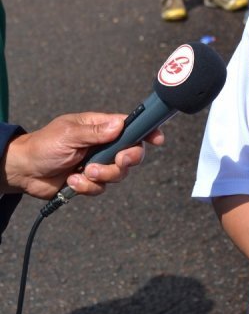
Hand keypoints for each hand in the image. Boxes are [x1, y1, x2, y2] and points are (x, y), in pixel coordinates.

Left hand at [0, 113, 163, 199]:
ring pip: (118, 174)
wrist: (25, 171)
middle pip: (131, 154)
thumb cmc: (44, 145)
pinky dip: (87, 187)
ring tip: (83, 172)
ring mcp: (98, 163)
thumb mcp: (69, 134)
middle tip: (116, 161)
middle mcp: (103, 145)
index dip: (147, 131)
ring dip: (102, 175)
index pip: (130, 126)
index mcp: (100, 127)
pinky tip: (72, 181)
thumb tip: (119, 125)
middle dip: (126, 160)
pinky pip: (101, 188)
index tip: (157, 139)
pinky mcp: (90, 181)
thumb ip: (96, 132)